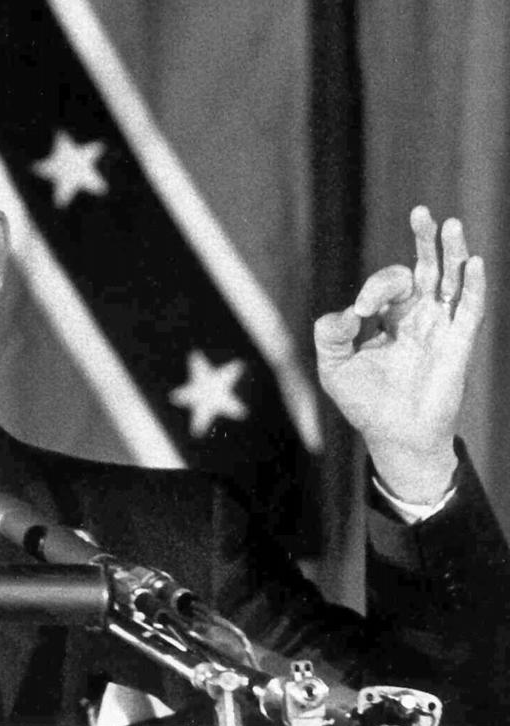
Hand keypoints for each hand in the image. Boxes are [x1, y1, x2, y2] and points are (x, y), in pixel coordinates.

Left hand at [314, 206, 484, 503]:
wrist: (393, 436)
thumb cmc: (364, 402)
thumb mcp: (333, 366)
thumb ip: (330, 334)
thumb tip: (350, 311)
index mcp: (389, 319)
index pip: (386, 286)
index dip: (374, 289)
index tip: (360, 312)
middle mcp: (418, 317)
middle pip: (426, 269)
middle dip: (423, 240)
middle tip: (421, 212)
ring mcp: (441, 328)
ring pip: (452, 280)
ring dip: (451, 251)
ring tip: (450, 224)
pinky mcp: (459, 344)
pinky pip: (470, 308)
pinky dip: (472, 285)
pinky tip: (471, 262)